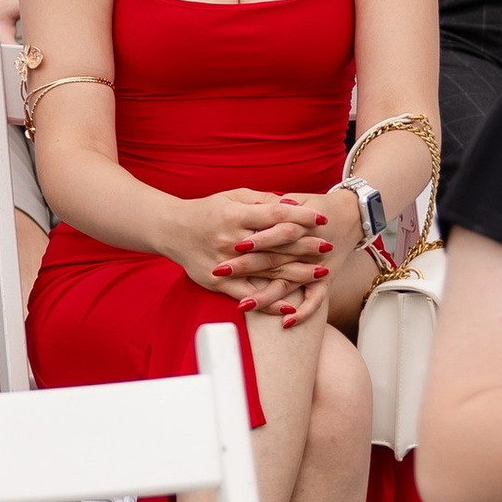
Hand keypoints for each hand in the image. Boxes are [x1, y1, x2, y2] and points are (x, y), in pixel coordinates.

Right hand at [174, 185, 333, 313]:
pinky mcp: (218, 284)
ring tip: (320, 273)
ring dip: (297, 273)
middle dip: (306, 246)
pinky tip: (290, 306)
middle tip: (328, 247)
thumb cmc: (207, 210)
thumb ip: (261, 201)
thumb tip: (291, 205)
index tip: (322, 219)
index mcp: (235, 215)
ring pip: (268, 270)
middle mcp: (231, 240)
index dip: (301, 217)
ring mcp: (225, 263)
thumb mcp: (232, 196)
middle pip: (277, 245)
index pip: (276, 216)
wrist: (172, 230)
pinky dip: (269, 302)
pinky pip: (248, 295)